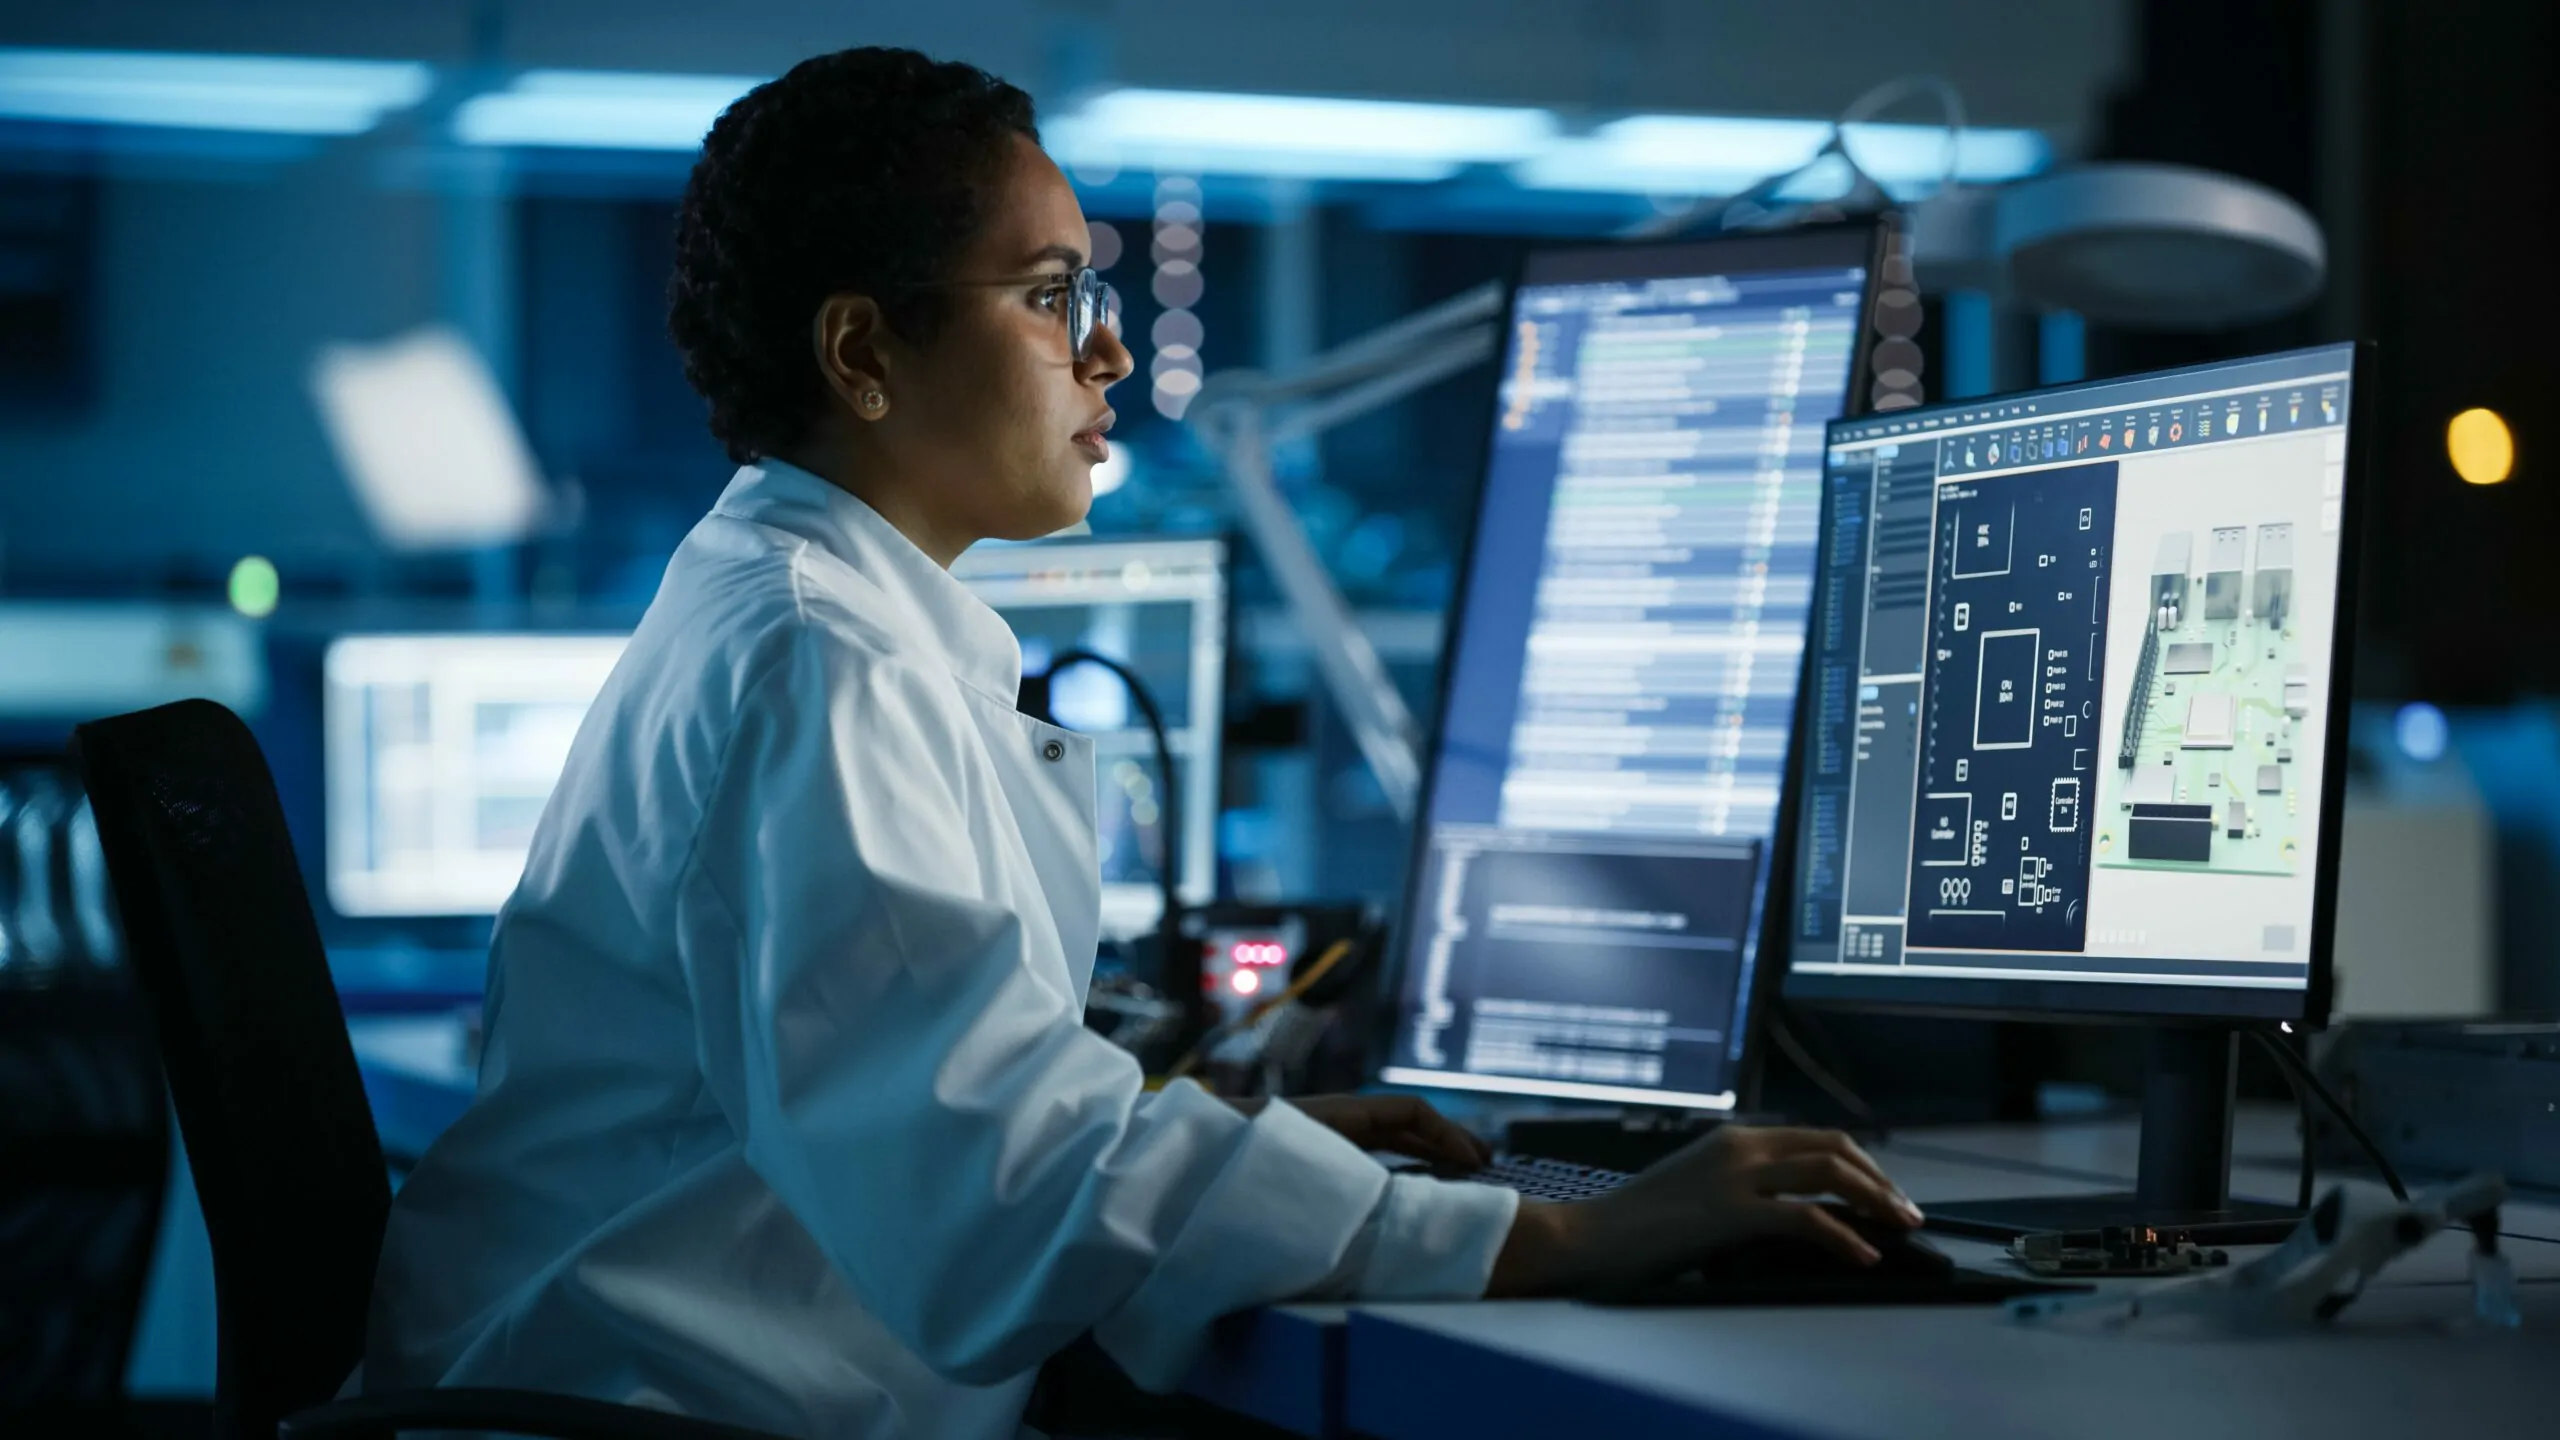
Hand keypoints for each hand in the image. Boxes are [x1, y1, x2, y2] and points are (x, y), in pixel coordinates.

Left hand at [1231, 1093, 1491, 1170]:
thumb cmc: (1251, 1155)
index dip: (1448, 1134)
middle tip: (1486, 1168)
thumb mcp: (1313, 1165)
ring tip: (1460, 1177)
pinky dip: (1401, 1164)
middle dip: (1448, 1142)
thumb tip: (1406, 1194)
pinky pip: (1372, 1153)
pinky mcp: (1319, 1154)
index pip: (1411, 1111)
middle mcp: (1341, 1118)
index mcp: (1344, 1112)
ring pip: (1391, 1139)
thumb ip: (1358, 1175)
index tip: (1476, 1163)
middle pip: (1407, 1123)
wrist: (1200, 1149)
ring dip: (1428, 1154)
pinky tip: (1413, 1187)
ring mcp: (1330, 1134)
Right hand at [1488, 1125, 1922, 1296]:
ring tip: (1900, 1225)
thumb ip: (1737, 1187)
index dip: (1859, 1162)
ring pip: (1828, 1174)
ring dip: (1875, 1200)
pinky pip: (1805, 1219)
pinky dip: (1844, 1236)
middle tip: (1905, 1210)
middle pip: (1832, 1148)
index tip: (1882, 1190)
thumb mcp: (1694, 1189)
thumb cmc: (1633, 1224)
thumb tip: (1788, 1209)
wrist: (1585, 1237)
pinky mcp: (1729, 1213)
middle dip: (1879, 1178)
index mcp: (1732, 1138)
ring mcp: (1734, 1177)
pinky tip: (1863, 1255)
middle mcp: (1738, 1147)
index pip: (1814, 1138)